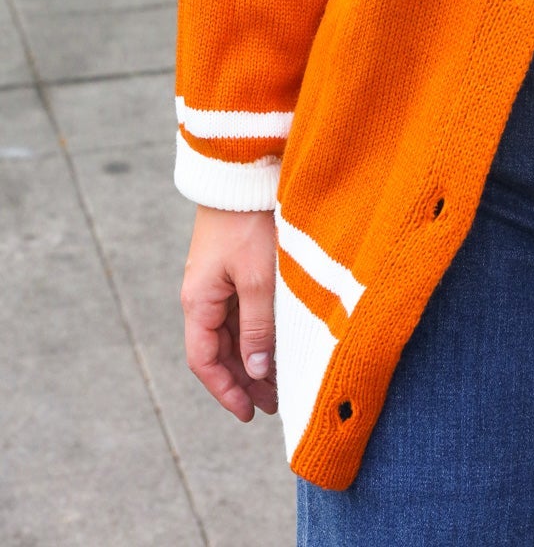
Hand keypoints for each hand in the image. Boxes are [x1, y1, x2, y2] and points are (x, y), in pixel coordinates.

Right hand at [181, 206, 278, 421]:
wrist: (244, 172)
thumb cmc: (249, 223)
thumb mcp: (257, 279)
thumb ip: (257, 326)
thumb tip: (254, 371)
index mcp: (198, 301)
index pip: (205, 361)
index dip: (225, 391)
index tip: (249, 414)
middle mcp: (203, 295)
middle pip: (220, 351)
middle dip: (244, 381)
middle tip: (274, 405)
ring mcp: (218, 281)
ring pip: (232, 333)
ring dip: (253, 359)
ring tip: (280, 383)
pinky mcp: (234, 267)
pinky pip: (242, 311)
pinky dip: (258, 333)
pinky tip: (279, 344)